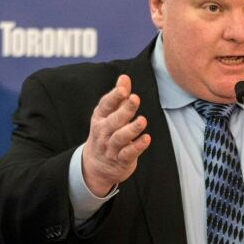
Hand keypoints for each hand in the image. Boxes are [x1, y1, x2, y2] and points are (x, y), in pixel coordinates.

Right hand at [82, 75, 150, 195]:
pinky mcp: (121, 160)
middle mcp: (103, 132)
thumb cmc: (106, 133)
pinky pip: (128, 153)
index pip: (105, 106)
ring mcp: (111, 147)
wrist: (96, 166)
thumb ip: (118, 97)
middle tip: (135, 99)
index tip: (123, 89)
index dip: (114, 97)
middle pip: (114, 120)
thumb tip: (124, 77)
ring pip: (120, 137)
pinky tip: (146, 139)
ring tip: (142, 120)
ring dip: (131, 129)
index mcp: (100, 118)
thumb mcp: (109, 115)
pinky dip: (137, 147)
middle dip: (124, 110)